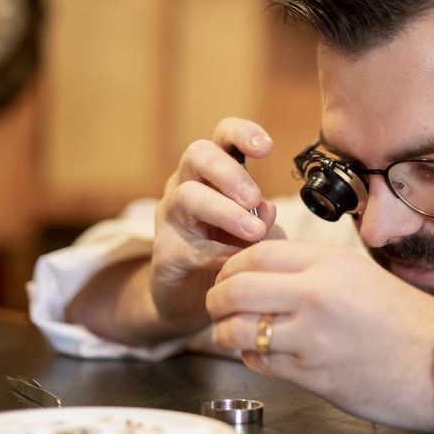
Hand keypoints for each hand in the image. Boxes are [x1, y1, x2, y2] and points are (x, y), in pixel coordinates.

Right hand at [151, 118, 280, 332]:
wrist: (196, 300)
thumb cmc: (230, 255)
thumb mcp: (257, 235)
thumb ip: (265, 221)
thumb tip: (268, 210)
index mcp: (214, 173)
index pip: (222, 137)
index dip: (242, 133)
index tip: (266, 148)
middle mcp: (186, 185)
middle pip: (197, 153)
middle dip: (230, 173)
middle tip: (254, 199)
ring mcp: (170, 217)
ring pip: (187, 195)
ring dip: (224, 211)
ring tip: (253, 232)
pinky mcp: (165, 253)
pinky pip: (190, 247)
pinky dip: (219, 254)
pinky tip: (238, 263)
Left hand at [207, 240, 433, 430]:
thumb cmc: (412, 324)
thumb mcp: (364, 278)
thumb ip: (316, 274)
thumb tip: (269, 279)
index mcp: (332, 262)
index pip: (258, 252)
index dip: (233, 266)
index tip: (229, 277)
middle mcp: (316, 292)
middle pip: (237, 287)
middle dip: (217, 299)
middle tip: (219, 307)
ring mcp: (311, 335)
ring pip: (238, 329)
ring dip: (226, 333)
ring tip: (231, 335)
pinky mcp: (311, 375)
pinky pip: (260, 362)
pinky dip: (250, 359)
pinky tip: (259, 356)